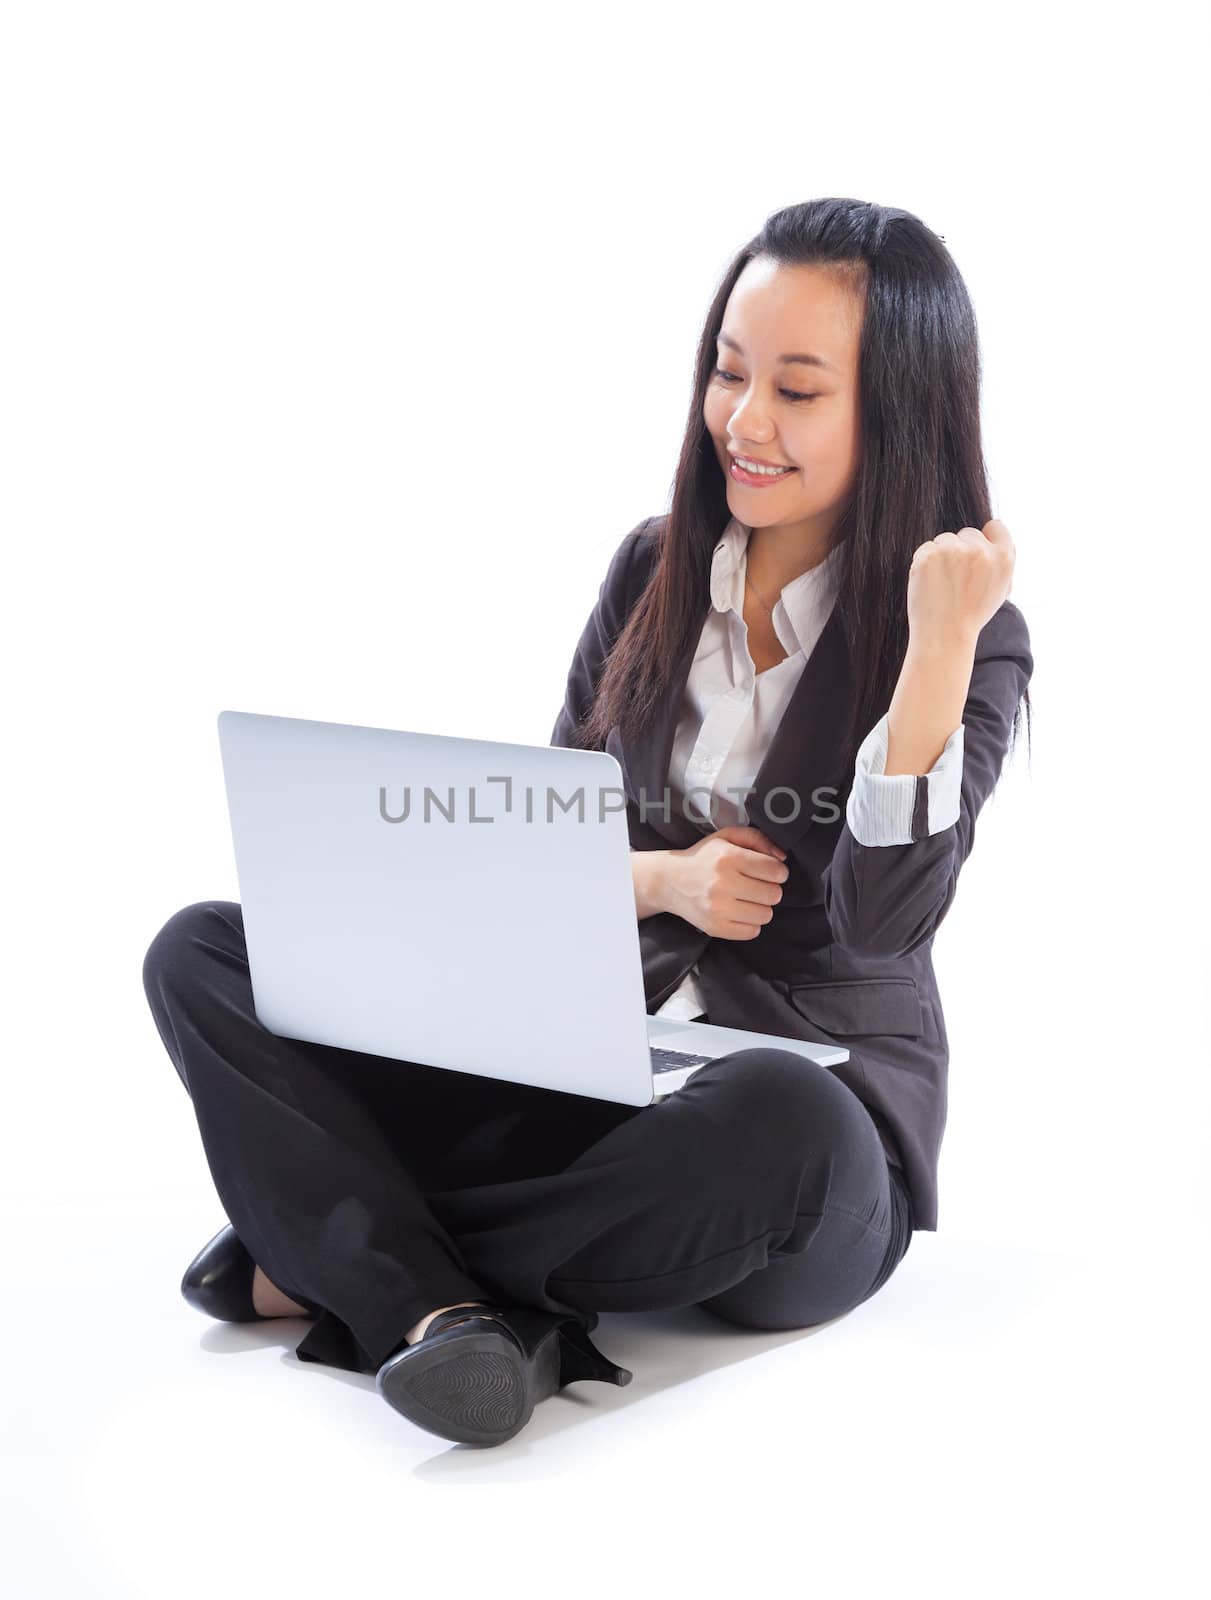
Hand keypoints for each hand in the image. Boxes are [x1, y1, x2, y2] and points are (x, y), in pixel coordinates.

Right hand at [664, 824, 788, 939]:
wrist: (668, 881)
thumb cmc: (703, 858)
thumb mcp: (727, 836)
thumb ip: (758, 839)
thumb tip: (783, 858)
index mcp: (728, 857)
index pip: (775, 871)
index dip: (778, 871)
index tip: (769, 871)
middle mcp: (722, 883)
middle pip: (774, 894)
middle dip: (770, 889)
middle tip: (756, 885)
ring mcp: (718, 909)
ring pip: (766, 915)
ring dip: (760, 907)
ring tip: (746, 899)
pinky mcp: (715, 927)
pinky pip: (752, 932)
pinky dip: (750, 922)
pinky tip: (738, 911)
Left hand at [907, 518, 1015, 645]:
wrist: (945, 635)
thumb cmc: (972, 614)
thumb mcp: (1000, 588)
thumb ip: (1000, 559)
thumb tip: (994, 527)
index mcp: (1004, 558)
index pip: (995, 526)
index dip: (985, 538)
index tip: (976, 554)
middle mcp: (980, 551)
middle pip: (967, 533)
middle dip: (961, 550)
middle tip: (958, 579)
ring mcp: (953, 551)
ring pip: (945, 539)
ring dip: (941, 555)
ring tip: (944, 584)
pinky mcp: (929, 556)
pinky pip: (926, 548)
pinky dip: (924, 563)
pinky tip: (930, 583)